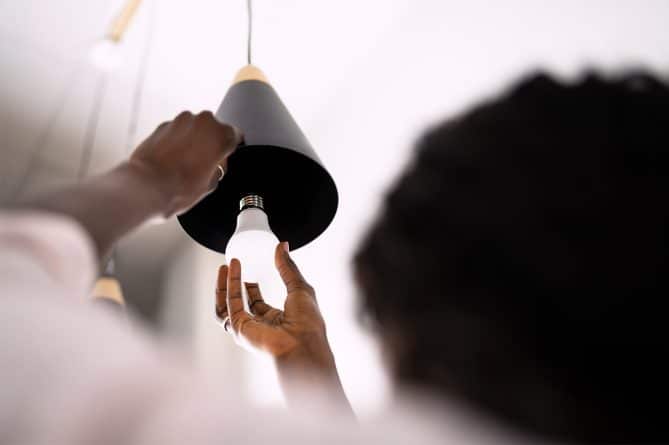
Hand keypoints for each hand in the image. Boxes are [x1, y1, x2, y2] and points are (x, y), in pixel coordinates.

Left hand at [129, 111, 241, 216]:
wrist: (147, 186)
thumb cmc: (178, 187)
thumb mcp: (211, 184)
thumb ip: (218, 168)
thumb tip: (214, 166)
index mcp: (220, 134)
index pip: (234, 135)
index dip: (230, 148)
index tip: (225, 157)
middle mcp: (202, 122)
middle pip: (213, 129)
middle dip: (210, 143)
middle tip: (205, 164)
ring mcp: (180, 121)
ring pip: (193, 128)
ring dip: (193, 141)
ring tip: (186, 164)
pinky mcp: (162, 125)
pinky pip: (176, 131)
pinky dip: (176, 142)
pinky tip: (173, 160)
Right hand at [216, 242, 350, 410]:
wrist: (304, 343)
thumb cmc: (308, 323)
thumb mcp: (299, 287)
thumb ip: (287, 267)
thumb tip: (282, 246)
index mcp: (276, 319)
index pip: (257, 302)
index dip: (250, 286)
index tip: (247, 270)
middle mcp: (259, 325)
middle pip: (239, 304)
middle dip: (232, 284)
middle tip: (231, 265)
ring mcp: (248, 329)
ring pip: (227, 306)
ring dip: (224, 285)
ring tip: (226, 266)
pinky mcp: (240, 329)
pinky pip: (229, 304)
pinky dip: (229, 285)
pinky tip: (232, 269)